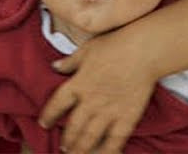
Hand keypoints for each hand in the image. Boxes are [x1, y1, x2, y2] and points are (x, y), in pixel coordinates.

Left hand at [38, 34, 155, 153]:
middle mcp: (91, 101)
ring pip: (90, 137)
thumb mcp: (87, 50)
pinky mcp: (127, 117)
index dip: (48, 115)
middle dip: (67, 139)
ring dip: (81, 148)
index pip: (57, 104)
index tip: (44, 123)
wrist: (144, 51)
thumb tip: (55, 66)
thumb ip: (70, 62)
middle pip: (73, 127)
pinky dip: (107, 151)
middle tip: (63, 147)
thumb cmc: (115, 44)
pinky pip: (115, 140)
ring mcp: (109, 111)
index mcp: (78, 83)